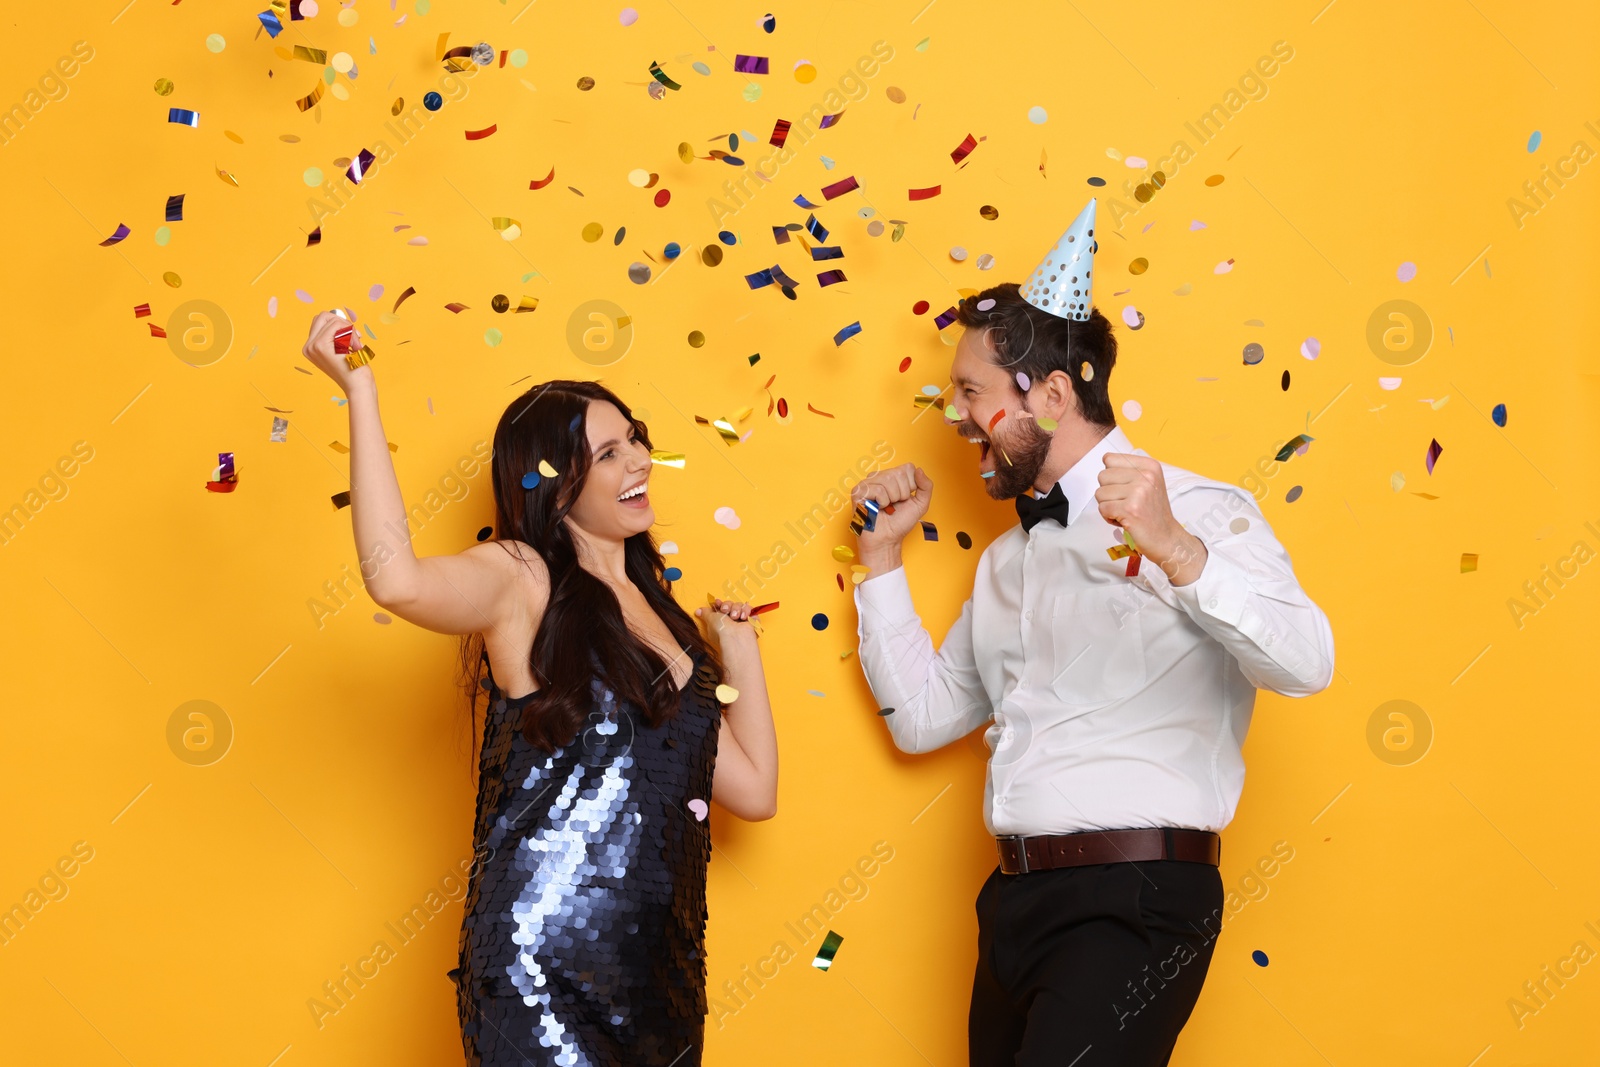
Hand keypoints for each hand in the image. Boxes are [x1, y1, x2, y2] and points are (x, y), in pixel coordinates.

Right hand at [301, 310, 368, 392]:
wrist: (358, 387)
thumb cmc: (355, 368)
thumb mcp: (341, 348)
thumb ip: (334, 333)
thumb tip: (334, 314)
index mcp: (310, 347)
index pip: (321, 320)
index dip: (340, 324)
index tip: (352, 338)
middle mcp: (308, 347)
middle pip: (323, 316)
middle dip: (343, 323)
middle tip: (356, 337)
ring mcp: (312, 346)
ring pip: (332, 319)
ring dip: (349, 330)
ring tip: (357, 345)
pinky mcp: (320, 345)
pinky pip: (337, 325)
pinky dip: (351, 333)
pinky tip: (356, 348)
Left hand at [695, 598, 754, 652]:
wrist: (736, 637)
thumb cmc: (721, 629)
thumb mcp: (710, 619)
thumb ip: (705, 613)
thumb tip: (698, 611)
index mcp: (720, 621)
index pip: (721, 607)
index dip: (720, 603)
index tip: (718, 603)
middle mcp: (730, 621)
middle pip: (731, 604)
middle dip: (729, 606)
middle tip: (727, 611)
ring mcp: (741, 621)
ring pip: (740, 605)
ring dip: (738, 609)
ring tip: (737, 617)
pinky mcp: (751, 621)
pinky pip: (751, 610)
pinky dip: (748, 612)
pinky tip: (745, 618)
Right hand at [849, 463, 932, 561]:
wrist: (887, 540)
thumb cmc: (899, 523)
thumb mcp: (920, 504)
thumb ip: (926, 486)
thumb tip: (919, 470)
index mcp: (893, 477)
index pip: (908, 468)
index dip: (911, 486)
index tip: (904, 499)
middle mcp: (879, 477)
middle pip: (899, 473)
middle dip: (902, 494)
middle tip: (894, 505)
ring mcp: (868, 483)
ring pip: (888, 480)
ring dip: (892, 499)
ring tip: (886, 507)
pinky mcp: (858, 492)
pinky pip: (878, 490)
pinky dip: (882, 502)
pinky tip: (877, 508)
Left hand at [1095, 453, 1202, 573]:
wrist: (1166, 538)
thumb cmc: (1152, 512)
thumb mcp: (1147, 482)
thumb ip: (1128, 470)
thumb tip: (1105, 459)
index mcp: (1149, 465)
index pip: (1109, 459)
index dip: (1111, 477)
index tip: (1126, 488)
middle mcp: (1146, 475)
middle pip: (1102, 476)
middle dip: (1108, 492)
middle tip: (1126, 503)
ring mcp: (1139, 492)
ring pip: (1099, 493)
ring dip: (1108, 506)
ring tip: (1126, 511)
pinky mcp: (1130, 509)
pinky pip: (1102, 508)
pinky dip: (1109, 518)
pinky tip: (1124, 520)